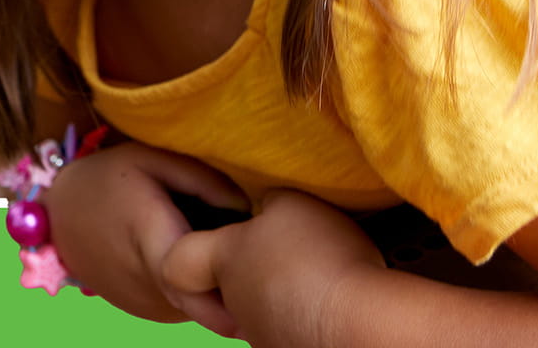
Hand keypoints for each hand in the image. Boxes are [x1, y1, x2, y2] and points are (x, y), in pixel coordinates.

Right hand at [43, 141, 248, 328]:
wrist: (58, 210)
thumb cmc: (108, 178)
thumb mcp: (153, 159)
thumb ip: (204, 181)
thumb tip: (249, 207)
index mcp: (154, 243)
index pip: (201, 283)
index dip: (235, 285)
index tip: (265, 269)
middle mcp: (151, 287)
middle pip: (209, 296)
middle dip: (237, 281)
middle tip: (257, 250)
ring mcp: (147, 306)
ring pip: (199, 302)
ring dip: (214, 280)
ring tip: (214, 242)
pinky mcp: (146, 312)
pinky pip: (186, 303)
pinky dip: (196, 285)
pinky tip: (190, 253)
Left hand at [162, 188, 387, 344]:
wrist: (361, 322)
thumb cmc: (320, 254)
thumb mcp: (292, 203)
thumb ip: (268, 203)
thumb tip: (266, 211)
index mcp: (225, 261)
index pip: (177, 263)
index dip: (188, 247)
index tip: (213, 238)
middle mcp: (235, 305)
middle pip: (229, 283)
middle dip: (254, 266)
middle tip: (290, 248)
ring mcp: (262, 336)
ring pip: (263, 307)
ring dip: (285, 291)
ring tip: (321, 274)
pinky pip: (293, 327)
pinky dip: (308, 313)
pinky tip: (335, 299)